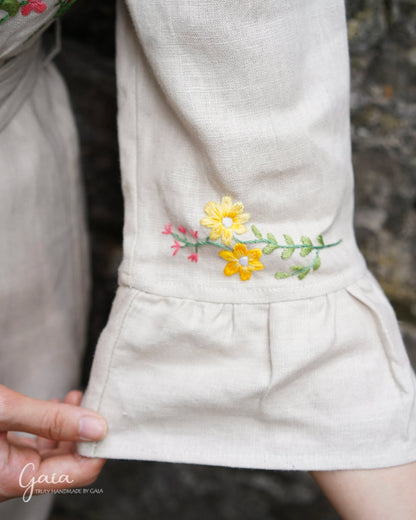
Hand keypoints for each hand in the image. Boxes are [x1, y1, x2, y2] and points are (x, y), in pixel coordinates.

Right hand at [0, 385, 106, 501]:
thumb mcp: (4, 410)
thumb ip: (50, 419)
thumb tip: (96, 426)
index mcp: (15, 477)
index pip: (80, 472)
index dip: (99, 445)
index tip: (109, 417)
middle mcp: (12, 480)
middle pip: (69, 462)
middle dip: (86, 430)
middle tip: (94, 399)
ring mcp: (7, 469)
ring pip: (54, 453)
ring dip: (70, 425)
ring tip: (77, 397)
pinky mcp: (3, 455)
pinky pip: (36, 447)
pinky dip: (51, 426)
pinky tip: (55, 406)